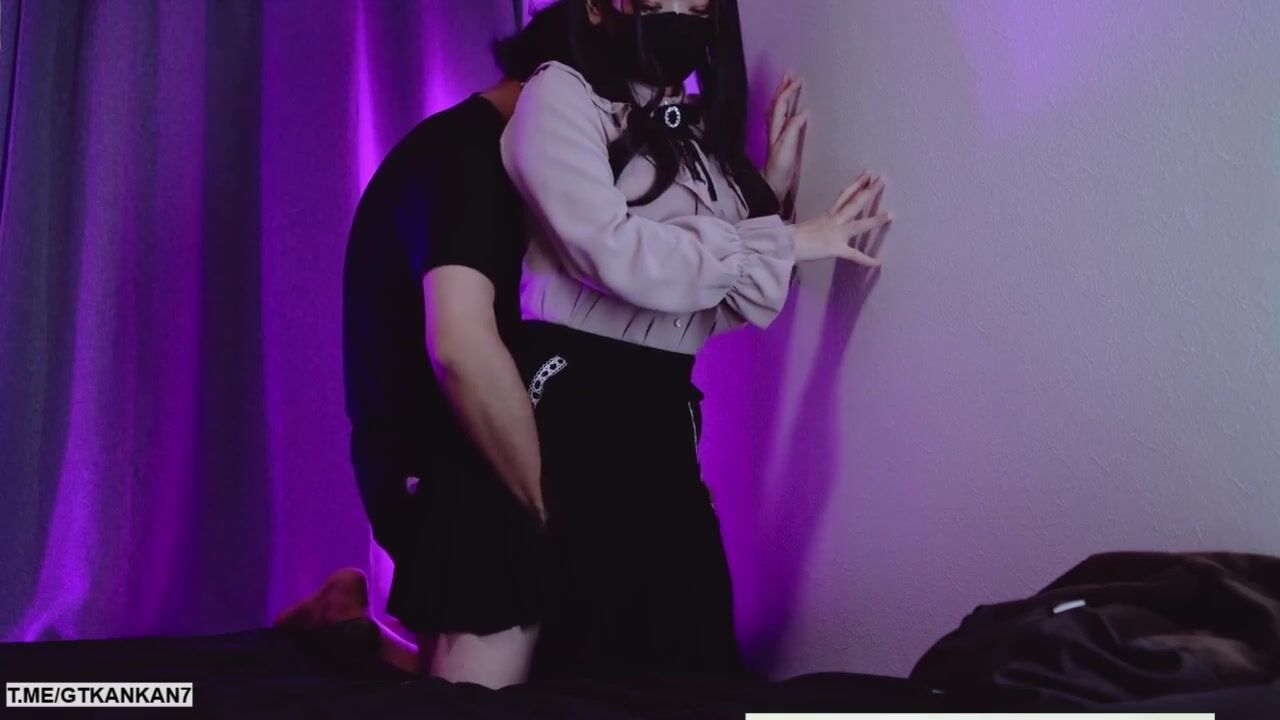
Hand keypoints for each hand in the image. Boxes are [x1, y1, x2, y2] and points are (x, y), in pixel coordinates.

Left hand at [763, 72, 807, 218]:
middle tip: (790, 74)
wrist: (772, 187)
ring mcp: (776, 136)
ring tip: (789, 84)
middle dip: (783, 88)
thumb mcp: (787, 150)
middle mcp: (774, 131)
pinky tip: (789, 110)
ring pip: (777, 110)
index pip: (781, 106)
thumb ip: (792, 131)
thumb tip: (802, 114)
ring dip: (782, 96)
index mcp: (776, 130)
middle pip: (777, 104)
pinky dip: (784, 109)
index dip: (788, 92)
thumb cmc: (779, 172)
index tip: (798, 80)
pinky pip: (781, 120)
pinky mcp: (781, 143)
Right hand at [793, 172, 892, 265]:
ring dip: (874, 220)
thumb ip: (817, 226)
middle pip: (853, 203)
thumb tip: (818, 229)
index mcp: (827, 216)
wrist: (784, 244)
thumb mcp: (807, 227)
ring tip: (891, 214)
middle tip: (881, 178)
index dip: (857, 184)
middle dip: (868, 191)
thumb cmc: (790, 237)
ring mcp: (835, 234)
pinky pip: (853, 255)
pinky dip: (866, 260)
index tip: (867, 174)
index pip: (844, 196)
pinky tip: (879, 262)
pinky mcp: (834, 249)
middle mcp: (833, 221)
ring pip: (858, 225)